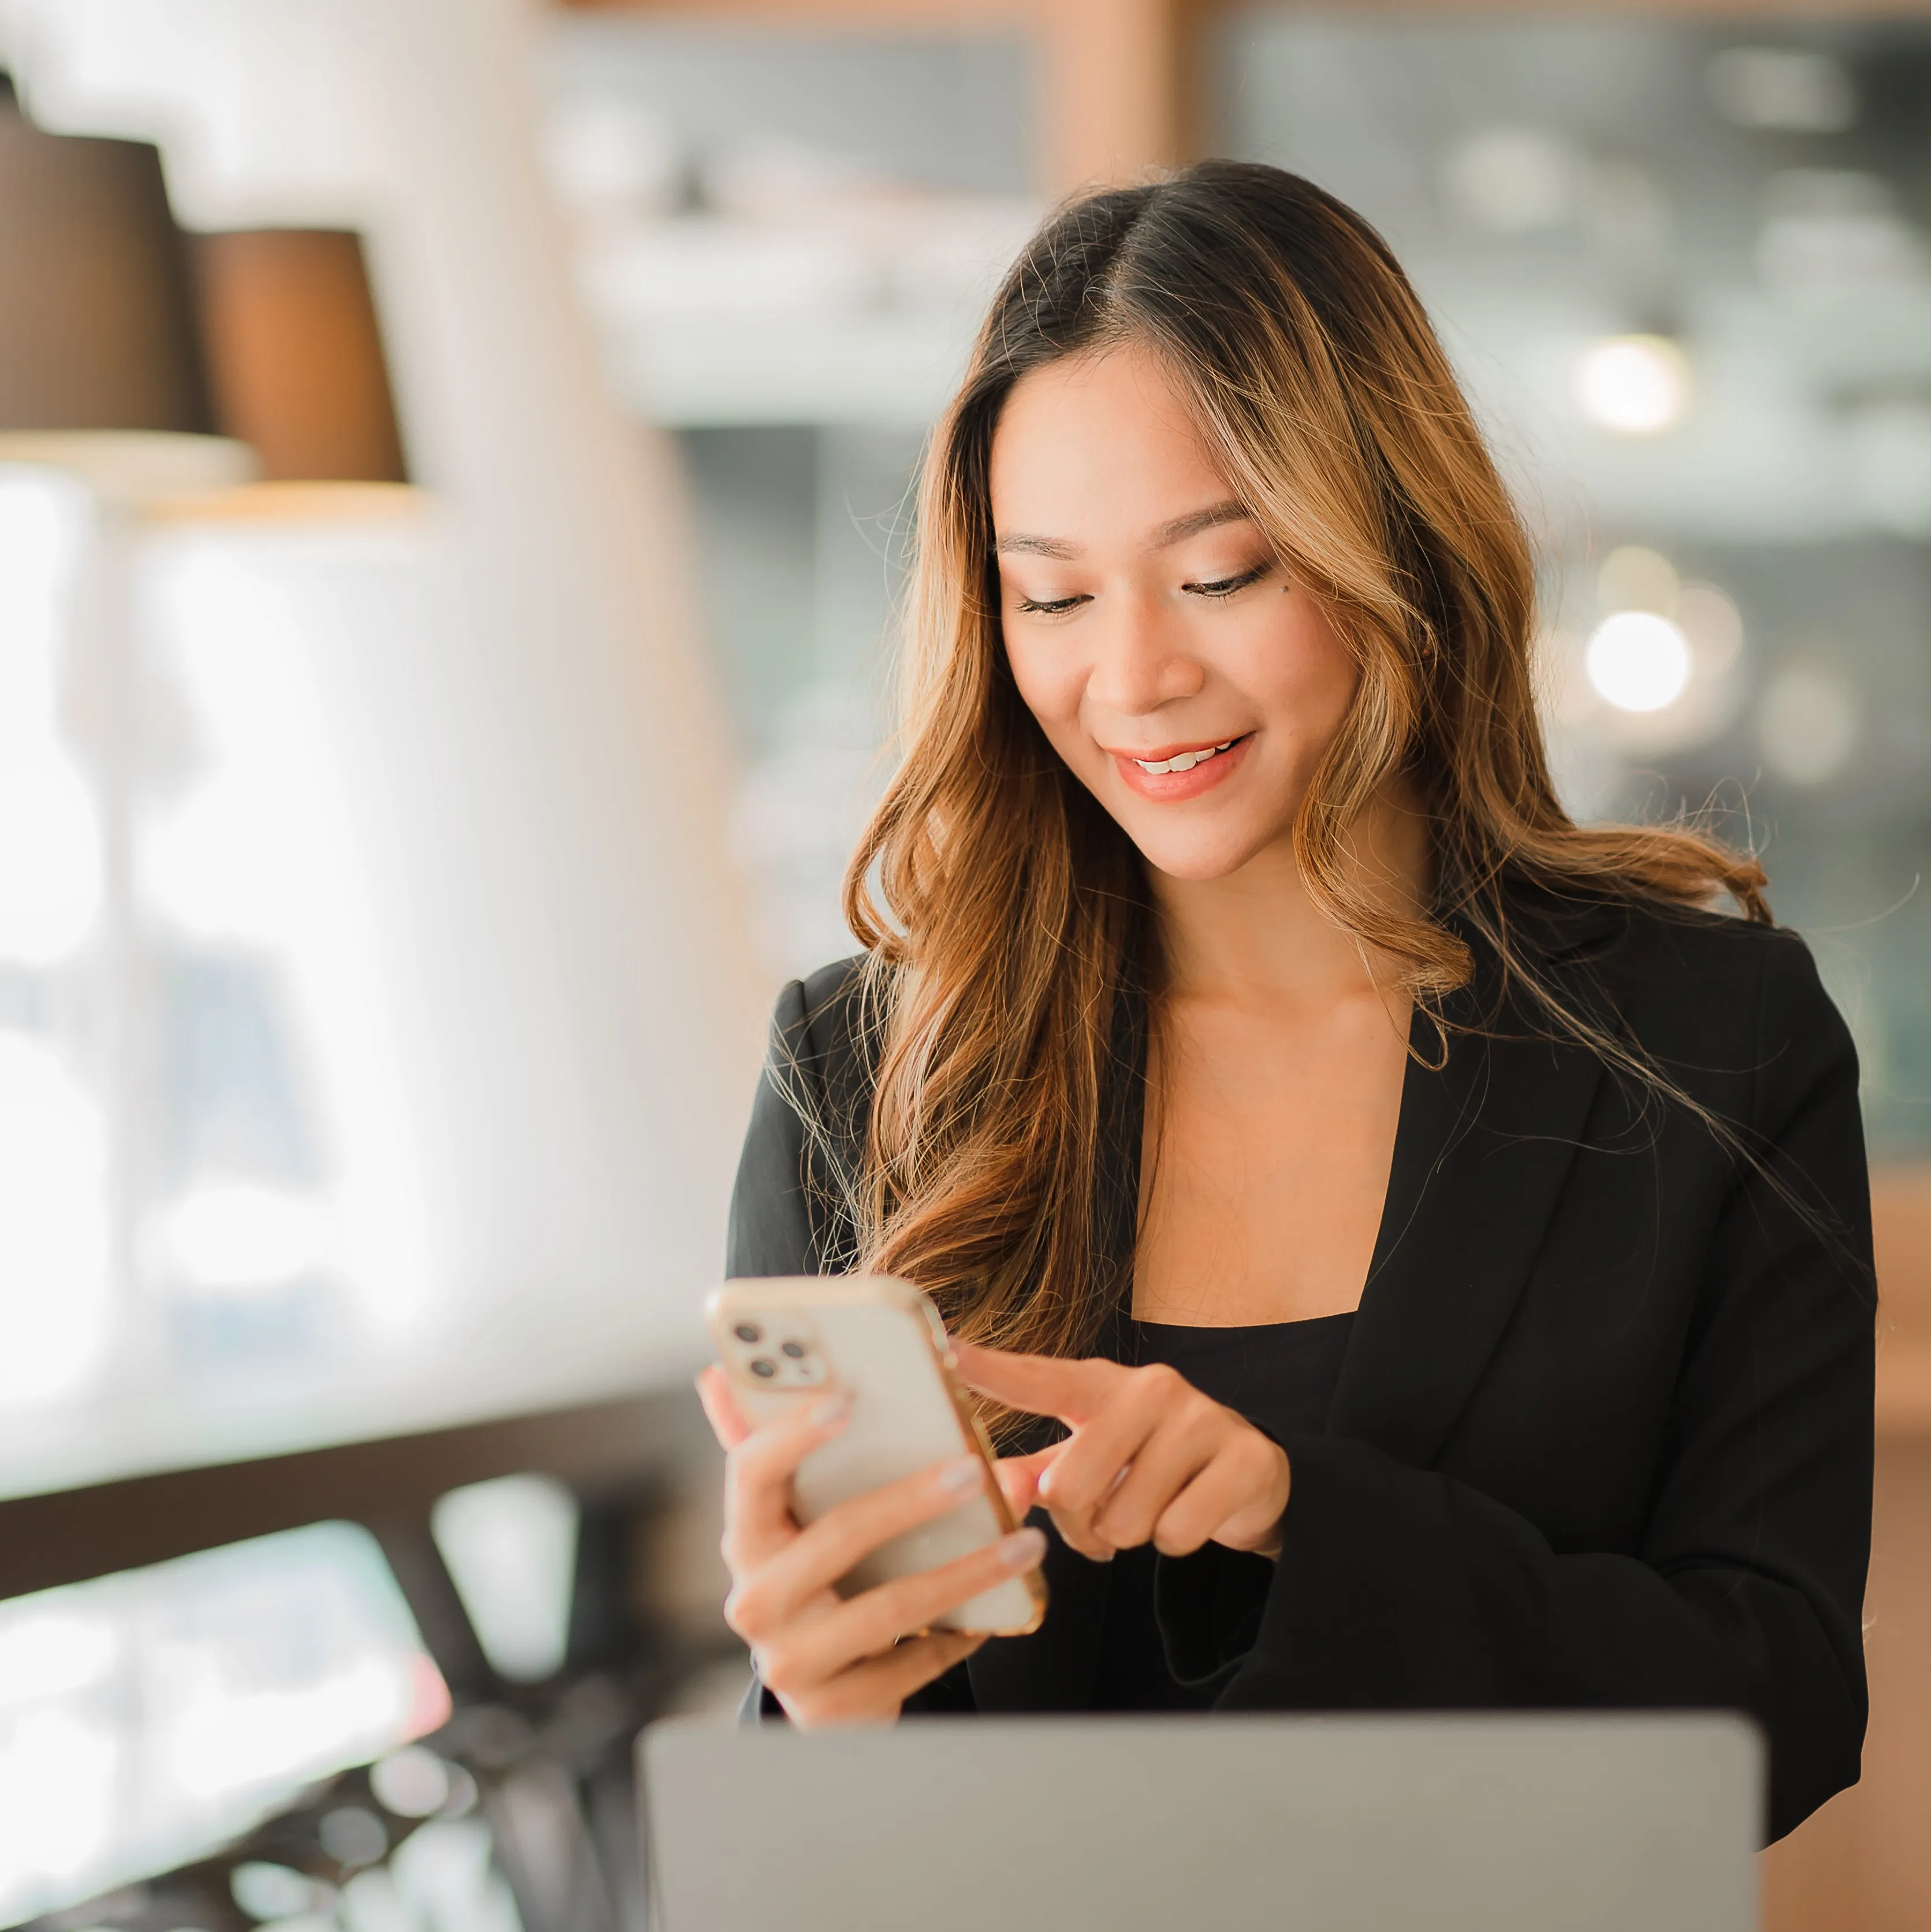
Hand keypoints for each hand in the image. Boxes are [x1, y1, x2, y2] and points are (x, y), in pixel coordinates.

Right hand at [696, 1366, 1047, 1726]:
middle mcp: (755, 1601)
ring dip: (965, 1573)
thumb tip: (714, 1373)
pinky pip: (910, 1665)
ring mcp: (790, 1661)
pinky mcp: (832, 1710)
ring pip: (888, 1609)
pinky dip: (959, 1634)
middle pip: (836, 1537)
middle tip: (975, 1469)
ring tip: (1023, 1544)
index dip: (792, 1435)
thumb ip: (762, 1442)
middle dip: (911, 1500)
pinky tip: (998, 1608)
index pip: (749, 1473)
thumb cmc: (812, 1578)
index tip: (847, 1399)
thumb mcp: (786, 1517)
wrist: (820, 1690)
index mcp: (745, 1537)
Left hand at [958, 1344, 1290, 1562]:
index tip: (943, 1347)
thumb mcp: (1086, 1463)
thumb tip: (1000, 1494)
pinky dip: (1177, 1542)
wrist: (1245, 1474)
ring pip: (1126, 1521)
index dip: (990, 1368)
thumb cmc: (1144, 1464)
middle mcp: (1151, 1388)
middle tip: (1106, 1513)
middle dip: (1084, 1524)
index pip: (1038, 1378)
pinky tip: (1192, 1511)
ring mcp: (1202, 1417)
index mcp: (1100, 1385)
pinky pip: (1179, 1532)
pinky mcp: (1246, 1456)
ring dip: (1133, 1536)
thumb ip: (1033, 1478)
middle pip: (1073, 1488)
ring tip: (1152, 1508)